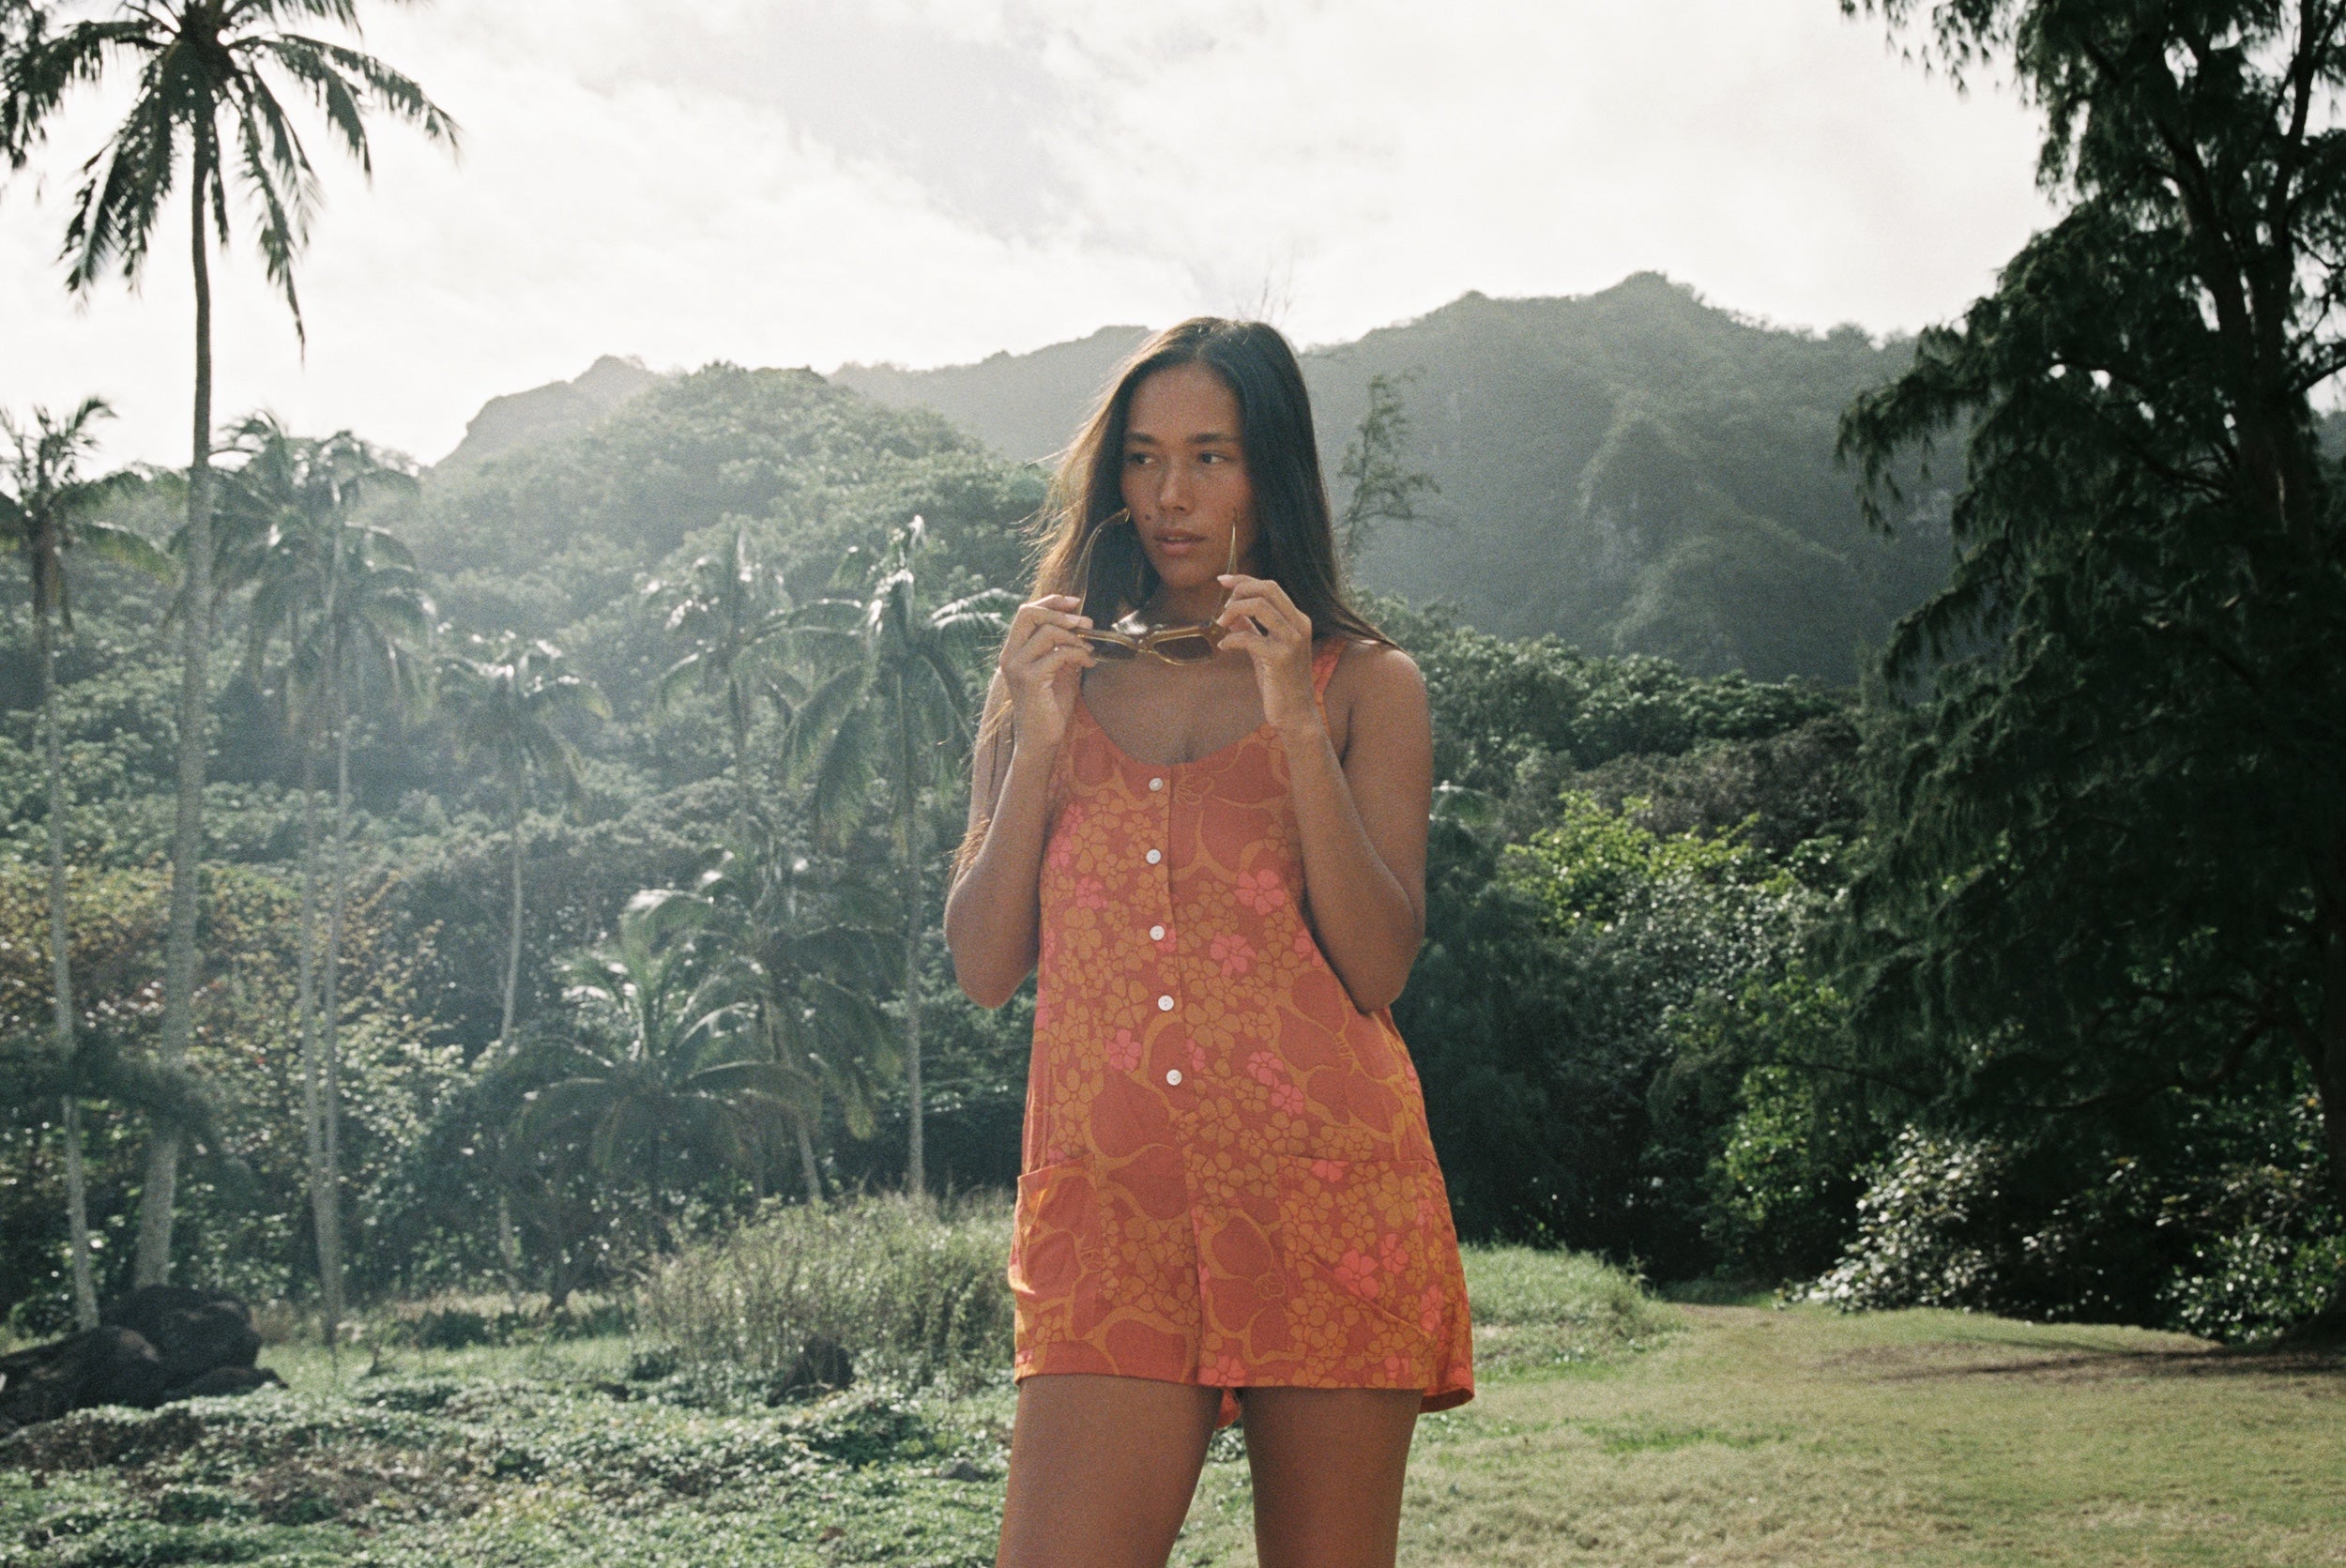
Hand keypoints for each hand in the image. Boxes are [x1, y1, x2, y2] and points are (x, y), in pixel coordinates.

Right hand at [1000, 594, 1095, 750]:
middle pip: (1029, 614)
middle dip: (1060, 612)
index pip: (1026, 612)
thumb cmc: (1050, 706)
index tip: (1075, 601)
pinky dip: (1078, 654)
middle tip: (1086, 622)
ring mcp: (1017, 667)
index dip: (1051, 601)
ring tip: (1090, 649)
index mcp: (1013, 651)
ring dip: (1075, 636)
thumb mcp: (1058, 669)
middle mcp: (1010, 656)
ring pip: (1046, 632)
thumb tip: (1082, 624)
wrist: (1041, 740)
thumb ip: (1062, 647)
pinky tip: (1088, 663)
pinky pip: (1058, 653)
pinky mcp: (1030, 679)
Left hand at [1214, 572, 1318, 736]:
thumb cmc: (1280, 682)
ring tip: (1221, 624)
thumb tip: (1231, 614)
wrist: (1296, 713)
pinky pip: (1248, 637)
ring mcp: (1292, 640)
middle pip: (1267, 588)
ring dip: (1233, 610)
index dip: (1244, 580)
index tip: (1222, 581)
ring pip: (1259, 606)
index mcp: (1298, 620)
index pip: (1270, 587)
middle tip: (1223, 607)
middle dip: (1239, 590)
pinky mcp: (1280, 658)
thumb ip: (1251, 629)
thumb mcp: (1264, 650)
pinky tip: (1224, 646)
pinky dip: (1230, 639)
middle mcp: (1299, 625)